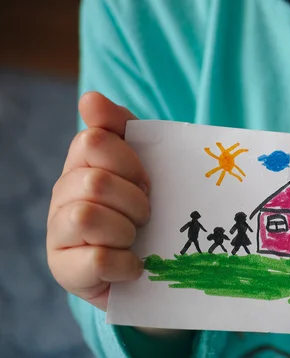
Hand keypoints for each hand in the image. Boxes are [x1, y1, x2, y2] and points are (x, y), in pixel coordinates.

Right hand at [47, 92, 149, 309]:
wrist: (145, 265)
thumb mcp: (142, 164)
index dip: (130, 162)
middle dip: (134, 201)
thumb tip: (89, 98)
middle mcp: (62, 195)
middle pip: (95, 182)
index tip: (146, 181)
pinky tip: (132, 265)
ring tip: (134, 239)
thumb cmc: (142, 209)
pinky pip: (95, 258)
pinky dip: (124, 263)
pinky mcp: (64, 269)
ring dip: (126, 230)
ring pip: (87, 217)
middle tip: (145, 215)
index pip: (94, 140)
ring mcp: (58, 233)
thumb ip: (120, 126)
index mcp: (80, 164)